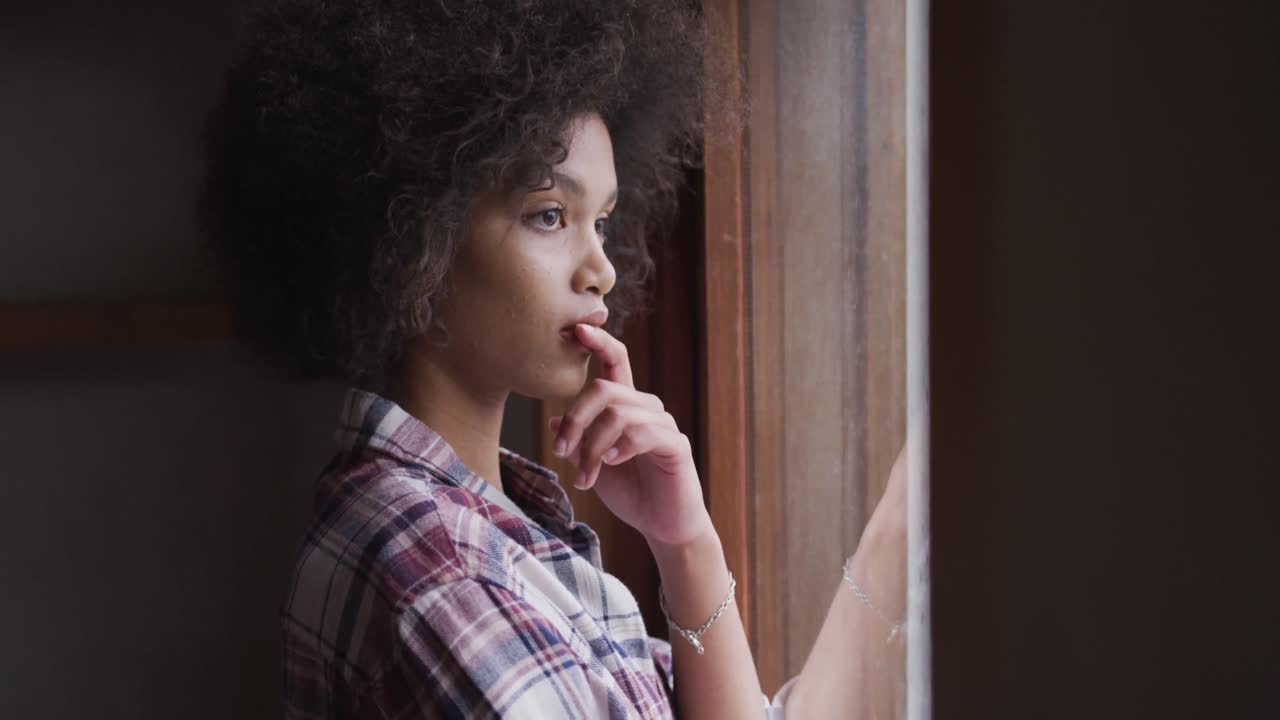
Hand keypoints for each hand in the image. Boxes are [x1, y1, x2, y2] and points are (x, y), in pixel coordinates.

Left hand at [549, 323, 713, 546]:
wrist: (663, 526)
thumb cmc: (631, 494)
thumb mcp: (592, 466)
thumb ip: (577, 442)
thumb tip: (552, 422)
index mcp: (626, 406)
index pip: (615, 361)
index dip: (598, 341)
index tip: (577, 329)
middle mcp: (646, 408)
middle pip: (604, 389)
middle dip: (574, 420)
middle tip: (561, 453)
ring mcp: (662, 424)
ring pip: (617, 414)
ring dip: (591, 448)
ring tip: (584, 478)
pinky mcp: (675, 445)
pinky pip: (642, 433)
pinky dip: (619, 448)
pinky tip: (611, 464)